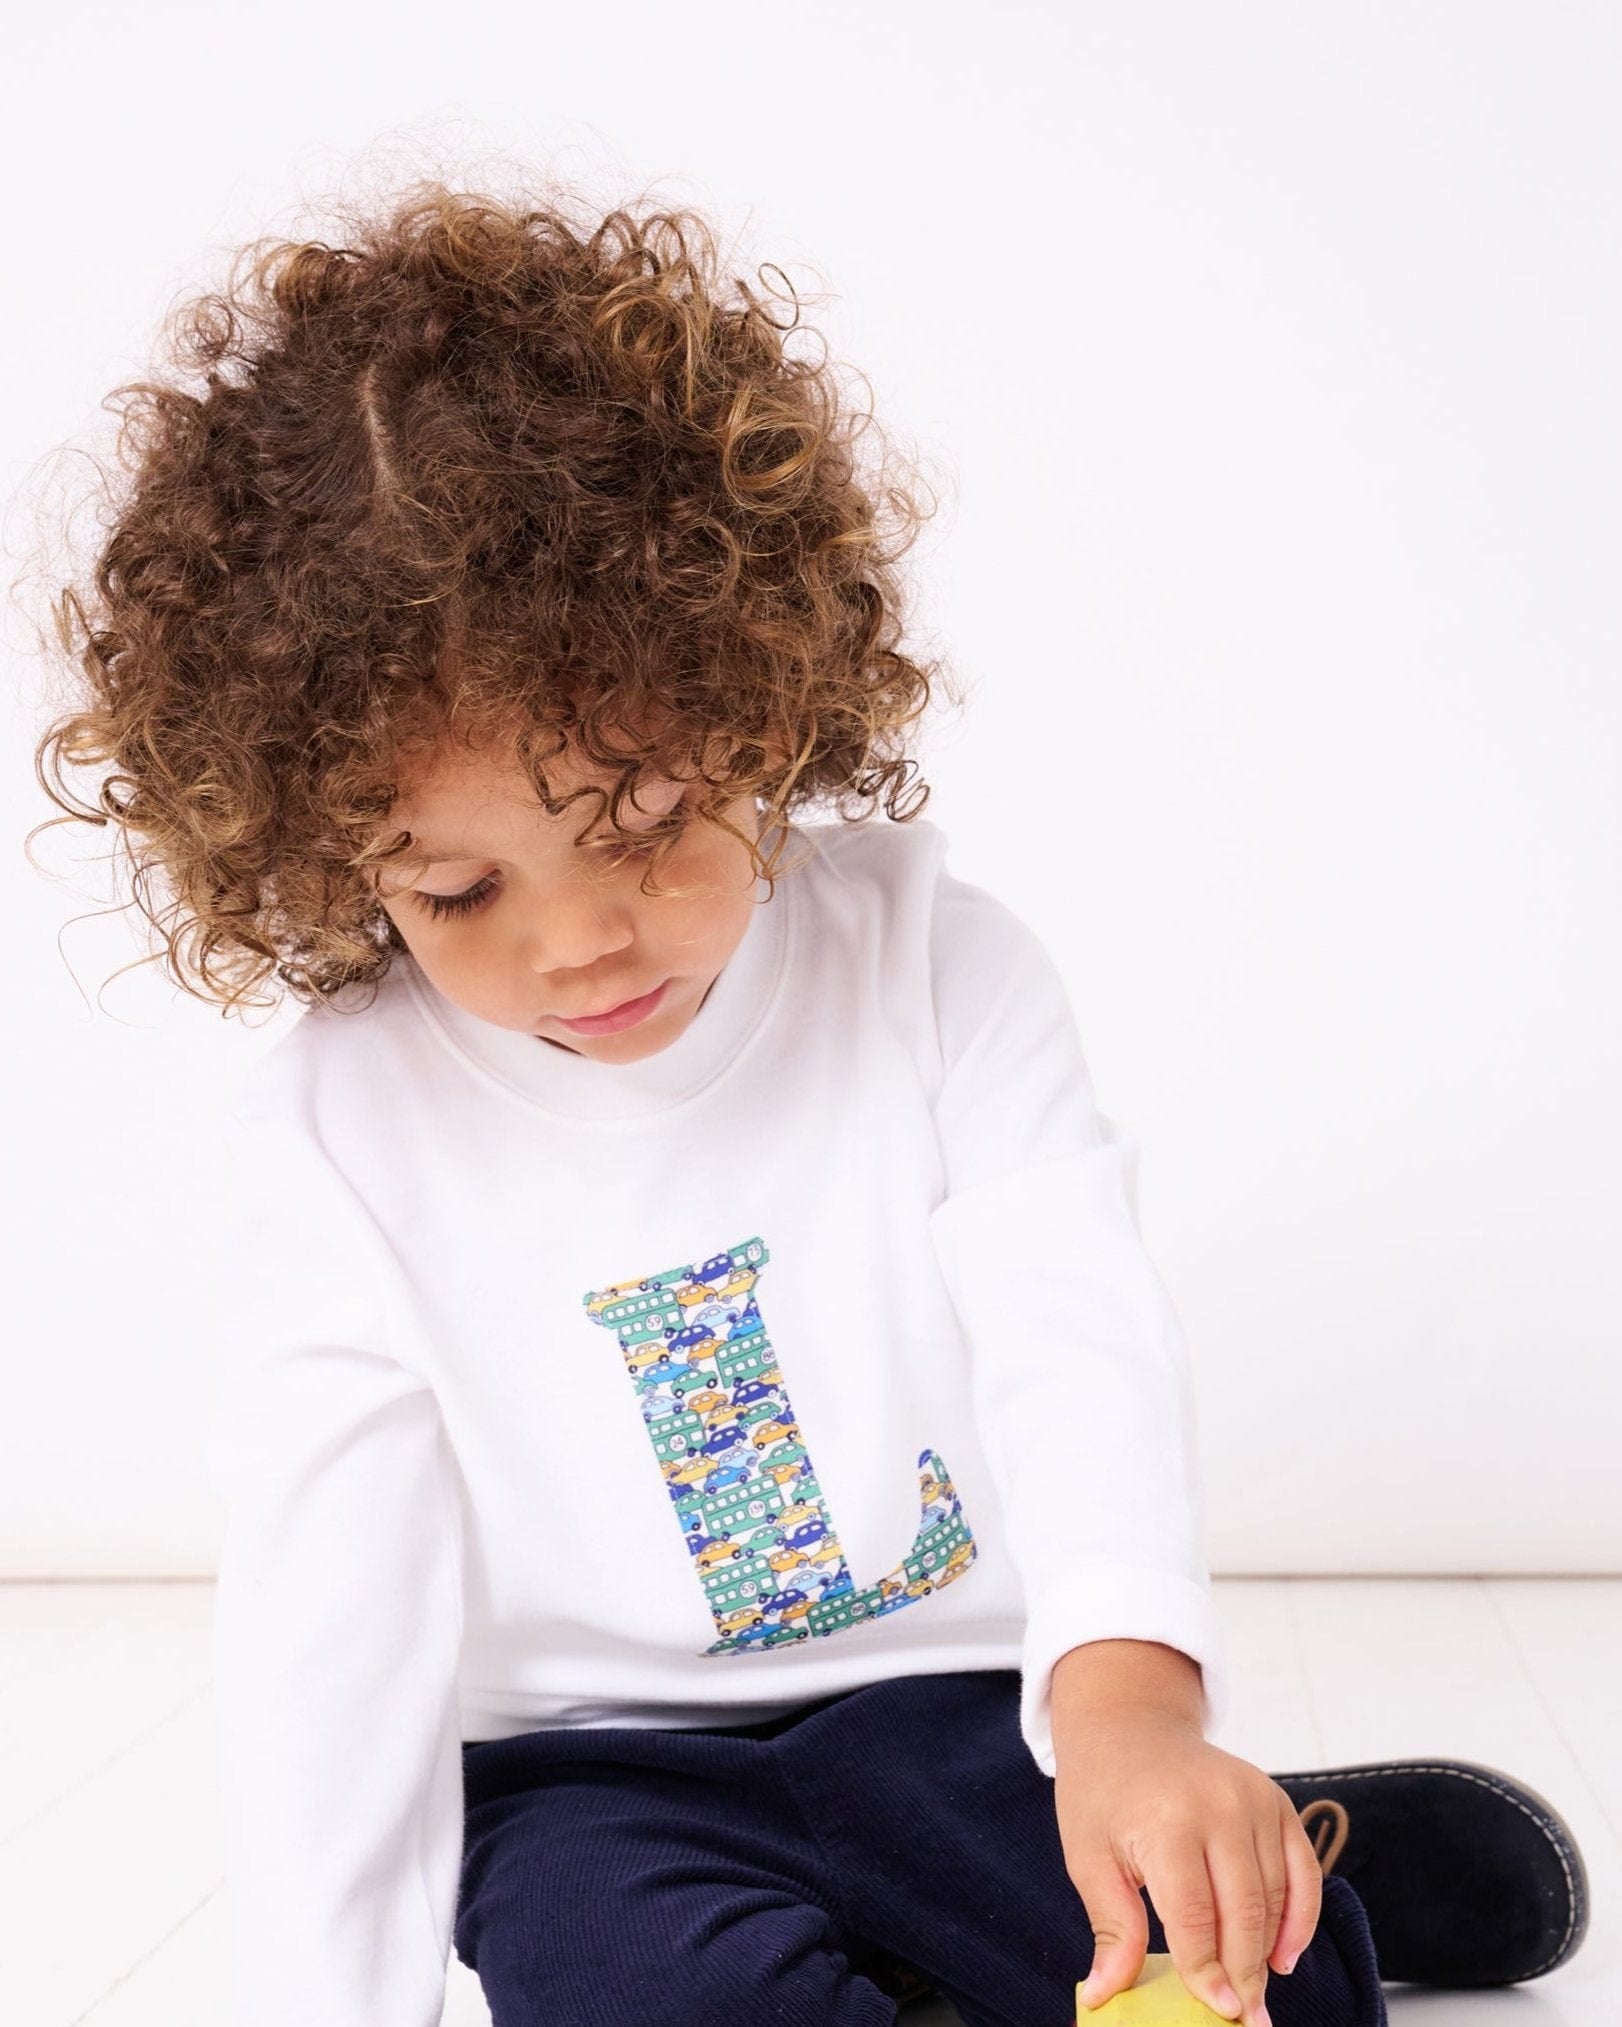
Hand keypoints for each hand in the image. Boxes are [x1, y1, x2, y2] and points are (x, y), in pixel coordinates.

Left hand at [1056, 1709, 1322, 2026]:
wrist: (1129, 1724)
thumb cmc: (1103, 1791)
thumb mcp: (1088, 1857)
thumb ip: (1112, 1927)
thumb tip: (1103, 1993)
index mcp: (1167, 1820)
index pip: (1195, 1917)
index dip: (1207, 1972)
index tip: (1219, 2015)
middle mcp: (1219, 1806)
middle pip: (1244, 1913)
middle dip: (1244, 1975)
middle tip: (1245, 2021)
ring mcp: (1255, 1799)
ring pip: (1276, 1897)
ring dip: (1267, 1952)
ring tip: (1253, 1993)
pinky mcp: (1276, 1799)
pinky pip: (1303, 1871)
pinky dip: (1300, 1918)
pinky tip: (1283, 1956)